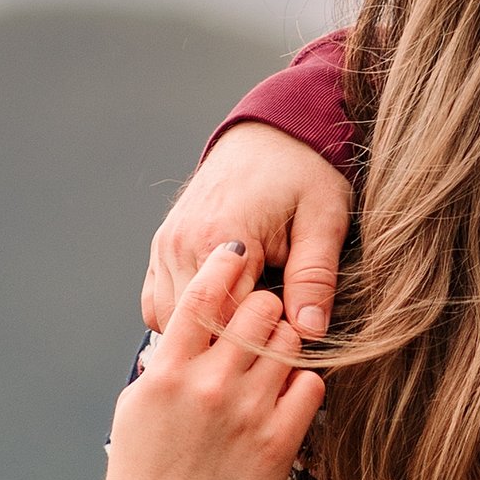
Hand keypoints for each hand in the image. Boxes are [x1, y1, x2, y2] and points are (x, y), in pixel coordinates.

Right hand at [101, 246, 324, 479]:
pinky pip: (311, 385)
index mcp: (168, 371)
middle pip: (258, 309)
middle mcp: (208, 387)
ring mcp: (246, 415)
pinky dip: (304, 381)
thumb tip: (188, 317)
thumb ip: (166, 358)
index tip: (239, 256)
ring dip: (287, 339)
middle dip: (264, 305)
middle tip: (264, 316)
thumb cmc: (142, 469)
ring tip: (276, 354)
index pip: (205, 293)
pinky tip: (288, 391)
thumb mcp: (138, 406)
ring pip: (290, 341)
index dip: (226, 264)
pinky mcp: (278, 444)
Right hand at [142, 127, 356, 340]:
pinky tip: (220, 318)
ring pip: (169, 321)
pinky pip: (156, 304)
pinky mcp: (161, 247)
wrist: (270, 134)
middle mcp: (181, 244)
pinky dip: (183, 320)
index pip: (230, 323)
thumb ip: (314, 277)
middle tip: (269, 343)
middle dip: (230, 344)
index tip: (290, 342)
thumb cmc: (303, 173)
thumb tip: (310, 332)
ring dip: (204, 334)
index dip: (261, 343)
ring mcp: (164, 246)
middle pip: (195, 328)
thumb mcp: (323, 219)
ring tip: (246, 330)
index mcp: (220, 239)